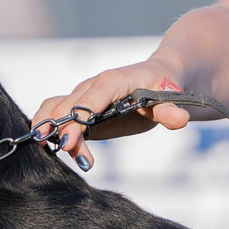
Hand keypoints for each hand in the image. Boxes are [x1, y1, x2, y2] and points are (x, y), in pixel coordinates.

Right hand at [31, 62, 193, 157]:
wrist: (161, 77)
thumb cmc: (164, 85)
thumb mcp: (172, 97)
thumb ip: (170, 110)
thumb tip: (180, 120)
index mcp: (113, 81)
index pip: (91, 98)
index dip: (78, 117)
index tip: (70, 140)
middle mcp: (92, 87)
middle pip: (68, 106)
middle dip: (61, 128)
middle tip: (67, 152)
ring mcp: (84, 97)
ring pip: (56, 108)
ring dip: (49, 127)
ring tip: (50, 150)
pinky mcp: (82, 110)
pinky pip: (58, 116)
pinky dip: (52, 130)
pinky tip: (59, 151)